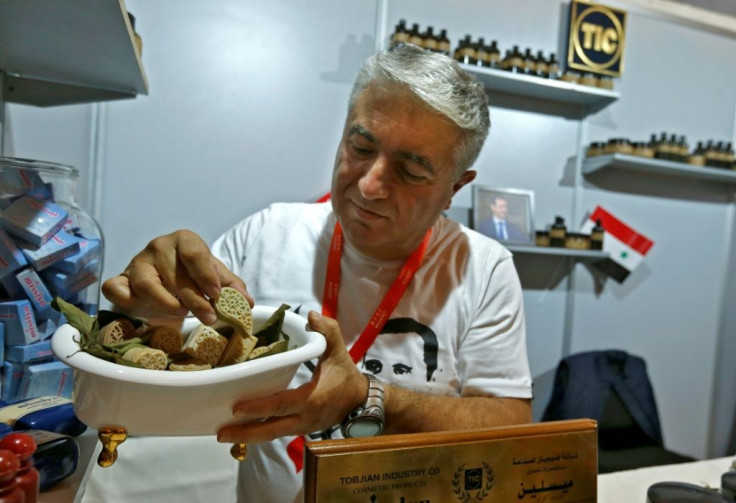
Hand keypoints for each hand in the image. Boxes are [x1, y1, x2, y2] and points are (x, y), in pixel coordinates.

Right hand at [101, 230, 251, 324]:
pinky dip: (126, 300)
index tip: (216, 294)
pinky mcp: (119, 280)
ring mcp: (136, 263)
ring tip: (182, 313)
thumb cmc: (190, 277)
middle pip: (175, 273)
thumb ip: (231, 287)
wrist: (162, 285)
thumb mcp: (213, 278)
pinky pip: (115, 288)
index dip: (205, 274)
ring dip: (165, 301)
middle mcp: (158, 247)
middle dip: (194, 298)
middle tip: (209, 317)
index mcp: (184, 240)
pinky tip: (141, 309)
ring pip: (145, 282)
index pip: (194, 252)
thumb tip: (246, 303)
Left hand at [216, 311, 365, 443]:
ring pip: (272, 434)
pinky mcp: (299, 430)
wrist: (360, 401)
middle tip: (220, 433)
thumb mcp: (338, 350)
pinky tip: (241, 430)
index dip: (259, 407)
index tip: (237, 408)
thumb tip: (311, 315)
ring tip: (223, 434)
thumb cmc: (346, 374)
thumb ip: (328, 331)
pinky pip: (276, 432)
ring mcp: (302, 427)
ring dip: (248, 436)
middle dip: (245, 432)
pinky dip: (258, 432)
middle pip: (271, 429)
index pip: (282, 404)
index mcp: (313, 398)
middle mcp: (305, 418)